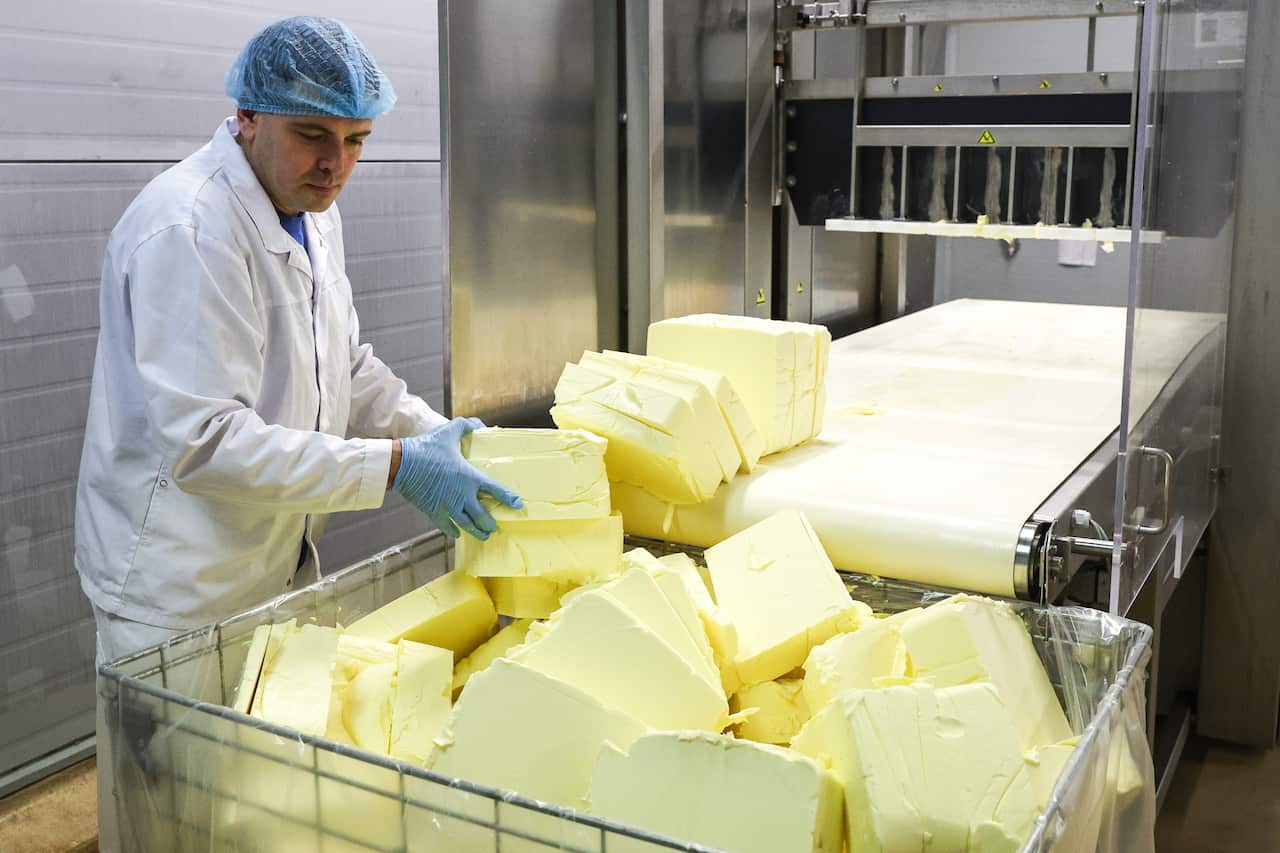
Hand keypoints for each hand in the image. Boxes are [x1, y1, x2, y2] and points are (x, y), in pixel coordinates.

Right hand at [391, 418, 521, 539]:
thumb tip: (478, 425)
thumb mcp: (449, 431)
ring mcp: (448, 506)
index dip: (508, 499)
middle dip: (491, 523)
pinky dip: (453, 532)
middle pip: (483, 515)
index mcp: (470, 477)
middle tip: (495, 527)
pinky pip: (447, 526)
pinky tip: (457, 534)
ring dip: (477, 532)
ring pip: (467, 525)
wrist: (402, 464)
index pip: (495, 490)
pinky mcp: (434, 512)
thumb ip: (466, 426)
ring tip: (484, 535)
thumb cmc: (426, 448)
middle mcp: (462, 495)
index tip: (517, 505)